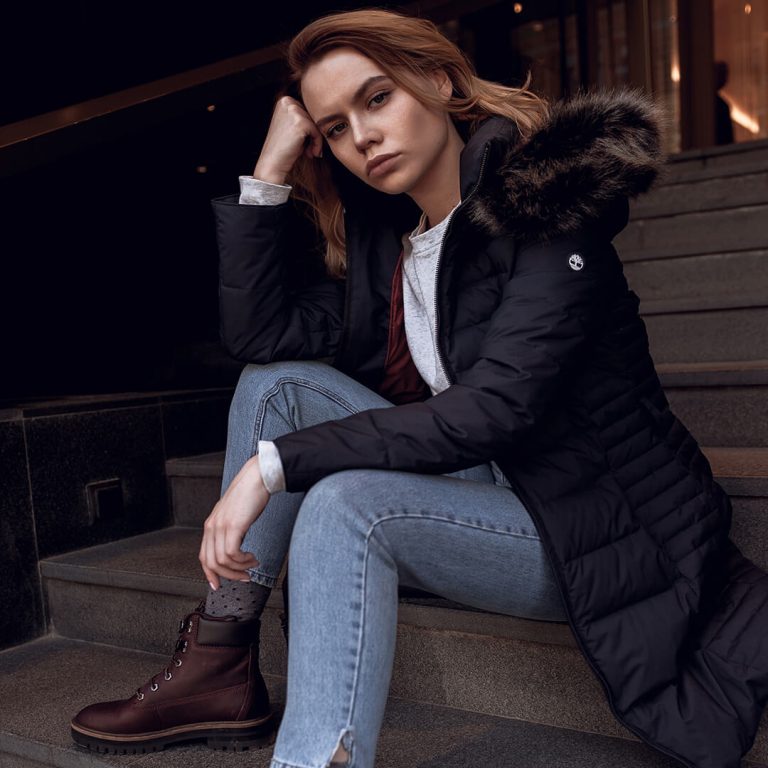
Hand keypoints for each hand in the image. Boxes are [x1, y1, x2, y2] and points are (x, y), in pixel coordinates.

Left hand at [199, 455, 269, 589]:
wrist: (257, 477)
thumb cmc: (250, 494)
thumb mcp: (235, 515)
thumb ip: (230, 529)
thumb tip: (235, 548)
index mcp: (211, 525)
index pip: (204, 557)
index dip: (210, 574)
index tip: (218, 585)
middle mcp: (212, 526)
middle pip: (211, 563)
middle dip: (229, 576)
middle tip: (245, 577)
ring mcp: (221, 526)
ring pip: (223, 561)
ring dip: (240, 568)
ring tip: (253, 564)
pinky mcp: (233, 526)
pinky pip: (232, 554)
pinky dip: (243, 561)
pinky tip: (253, 557)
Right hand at [253, 95, 324, 183]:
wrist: (273, 163)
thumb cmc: (285, 148)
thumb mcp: (294, 128)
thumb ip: (304, 118)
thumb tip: (326, 117)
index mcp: (285, 101)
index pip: (308, 111)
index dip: (310, 128)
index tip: (307, 143)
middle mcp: (287, 102)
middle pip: (313, 116)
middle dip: (314, 134)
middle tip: (310, 150)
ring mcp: (293, 110)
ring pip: (317, 123)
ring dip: (317, 140)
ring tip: (310, 152)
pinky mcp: (299, 122)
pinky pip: (317, 131)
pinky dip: (317, 144)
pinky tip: (311, 153)